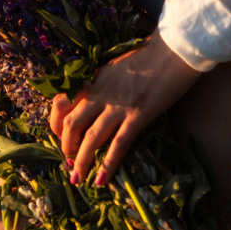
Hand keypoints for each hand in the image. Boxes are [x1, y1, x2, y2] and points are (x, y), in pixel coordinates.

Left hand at [48, 32, 200, 186]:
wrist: (174, 49)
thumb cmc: (149, 55)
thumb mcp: (116, 66)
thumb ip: (103, 83)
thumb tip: (93, 102)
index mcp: (94, 78)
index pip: (62, 102)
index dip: (56, 124)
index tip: (61, 138)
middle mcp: (101, 92)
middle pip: (71, 124)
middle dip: (66, 147)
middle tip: (69, 161)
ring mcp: (119, 104)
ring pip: (91, 138)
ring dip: (81, 162)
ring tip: (78, 179)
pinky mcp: (139, 115)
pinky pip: (119, 144)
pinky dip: (108, 164)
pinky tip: (102, 179)